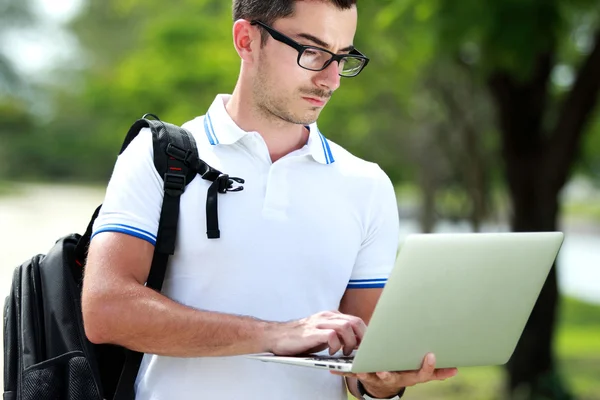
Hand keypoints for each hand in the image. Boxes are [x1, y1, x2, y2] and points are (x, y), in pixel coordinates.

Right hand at [265, 311, 366, 355]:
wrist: (277, 336)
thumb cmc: (301, 338)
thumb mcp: (323, 333)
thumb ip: (338, 334)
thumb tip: (356, 343)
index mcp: (331, 316)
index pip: (356, 320)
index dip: (364, 334)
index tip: (366, 346)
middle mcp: (327, 316)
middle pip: (355, 321)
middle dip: (362, 338)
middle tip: (360, 351)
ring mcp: (320, 323)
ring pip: (346, 326)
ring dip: (350, 342)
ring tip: (345, 352)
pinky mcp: (312, 332)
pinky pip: (332, 335)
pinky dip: (336, 345)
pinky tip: (332, 352)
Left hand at [331, 353, 457, 397]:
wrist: (381, 384)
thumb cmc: (402, 371)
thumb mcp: (418, 373)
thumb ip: (435, 372)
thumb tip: (456, 370)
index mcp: (408, 376)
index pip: (420, 374)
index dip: (426, 366)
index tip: (431, 355)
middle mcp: (393, 378)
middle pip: (392, 377)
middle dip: (388, 373)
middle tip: (384, 369)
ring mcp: (377, 378)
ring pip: (371, 376)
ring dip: (365, 372)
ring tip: (360, 367)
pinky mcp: (362, 375)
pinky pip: (352, 374)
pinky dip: (343, 371)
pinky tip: (333, 368)